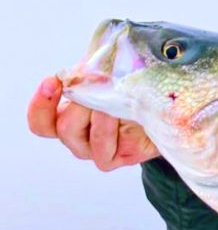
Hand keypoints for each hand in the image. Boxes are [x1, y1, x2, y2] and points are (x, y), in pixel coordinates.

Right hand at [27, 76, 158, 169]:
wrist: (165, 106)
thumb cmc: (131, 89)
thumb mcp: (105, 75)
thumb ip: (88, 73)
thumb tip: (84, 71)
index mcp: (68, 119)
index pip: (40, 122)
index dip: (40, 104)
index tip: (52, 82)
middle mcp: (79, 139)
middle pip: (63, 128)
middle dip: (81, 103)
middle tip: (100, 87)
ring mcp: (99, 152)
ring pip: (85, 137)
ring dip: (99, 113)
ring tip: (117, 101)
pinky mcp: (121, 158)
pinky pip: (105, 149)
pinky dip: (112, 128)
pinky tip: (126, 114)